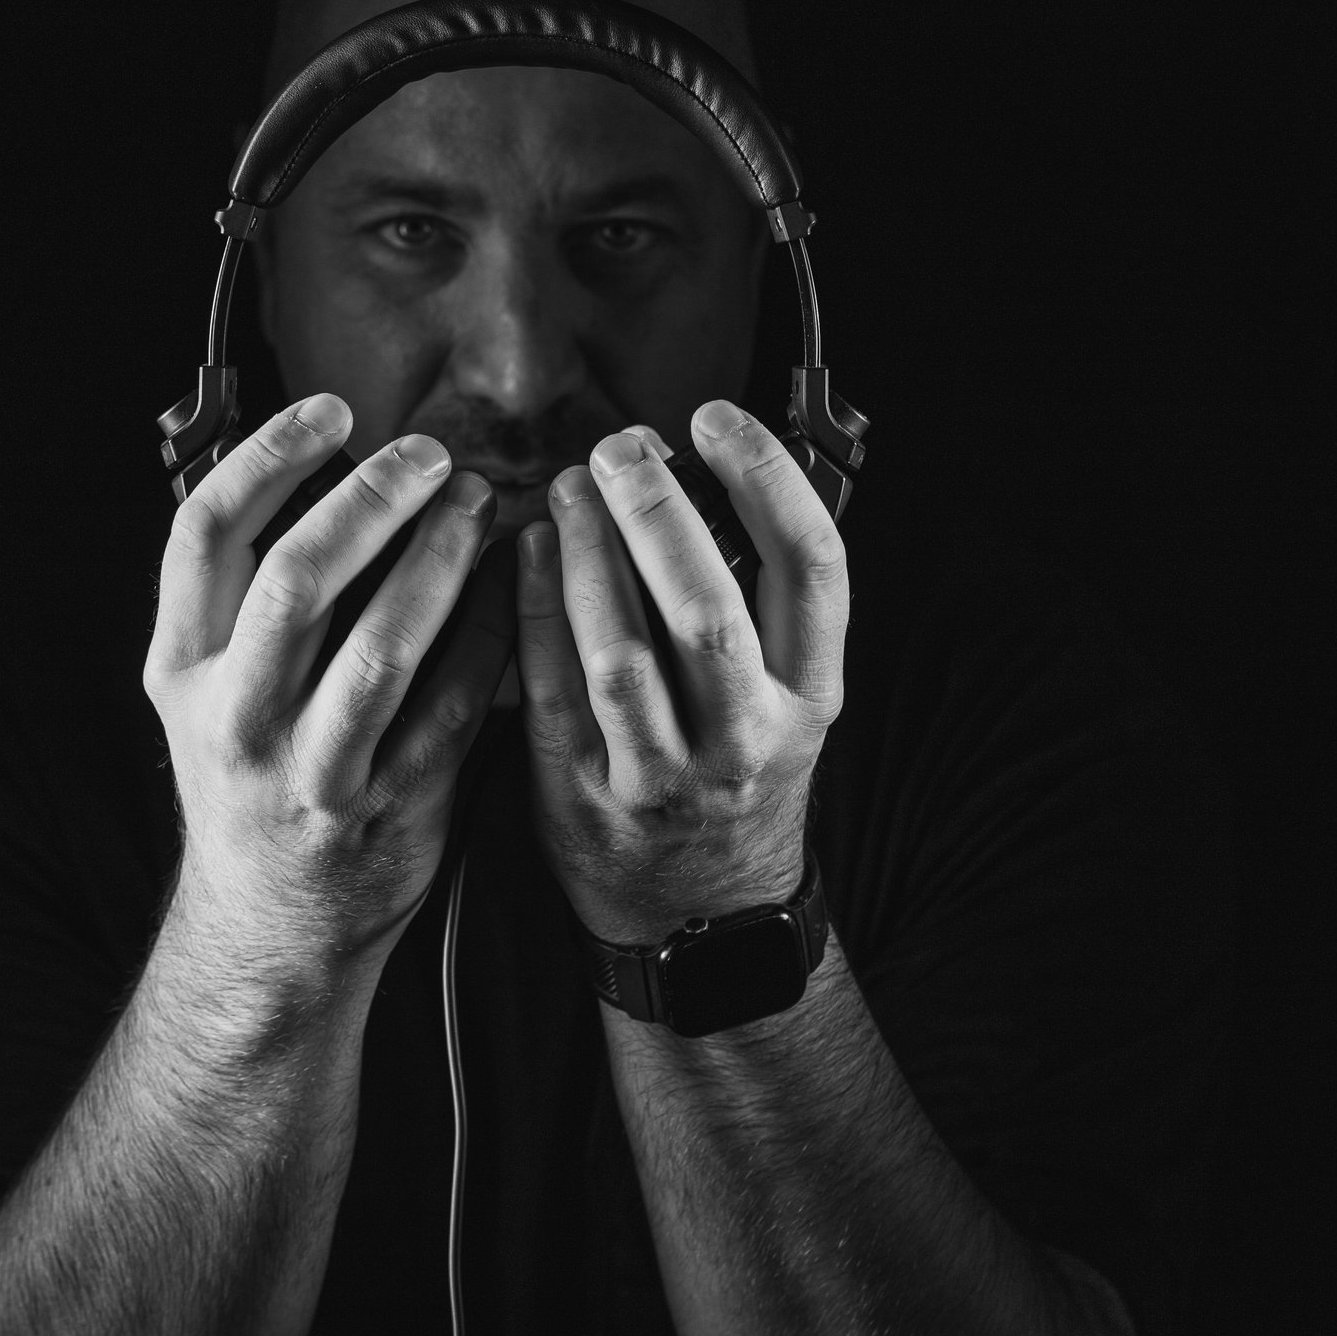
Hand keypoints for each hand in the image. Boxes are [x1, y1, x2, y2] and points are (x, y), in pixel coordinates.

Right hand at [145, 393, 515, 963]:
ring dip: (441, 562)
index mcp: (182, 668)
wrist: (269, 929)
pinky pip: (452, 704)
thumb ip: (245, 598)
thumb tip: (329, 469)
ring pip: (382, 646)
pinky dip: (487, 635)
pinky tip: (510, 585)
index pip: (204, 534)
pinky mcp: (388, 808)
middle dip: (370, 501)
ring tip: (477, 503)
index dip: (266, 458)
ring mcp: (312, 770)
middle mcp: (235, 717)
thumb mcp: (207, 691)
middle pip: (297, 578)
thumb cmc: (252, 783)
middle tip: (426, 455)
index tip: (326, 412)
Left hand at [515, 399, 848, 942]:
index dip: (766, 479)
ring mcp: (663, 774)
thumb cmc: (737, 778)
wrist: (700, 915)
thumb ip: (759, 605)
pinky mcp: (583, 794)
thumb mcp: (786, 700)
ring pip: (620, 652)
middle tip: (622, 450)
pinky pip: (552, 688)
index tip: (717, 421)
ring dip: (587, 555)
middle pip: (707, 609)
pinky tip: (525, 549)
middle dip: (657, 515)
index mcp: (809, 695)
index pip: (811, 566)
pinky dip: (535, 608)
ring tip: (568, 488)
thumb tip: (698, 473)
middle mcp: (746, 739)